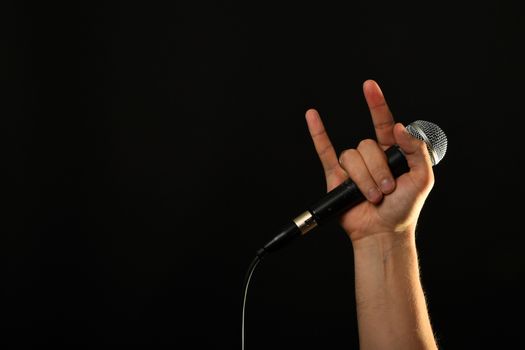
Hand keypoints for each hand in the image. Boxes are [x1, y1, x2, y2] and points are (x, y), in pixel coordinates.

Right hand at [305, 80, 434, 241]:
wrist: (383, 232)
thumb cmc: (404, 207)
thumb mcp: (422, 178)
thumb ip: (417, 150)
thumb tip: (400, 127)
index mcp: (392, 152)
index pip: (384, 123)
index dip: (376, 104)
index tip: (369, 87)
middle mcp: (371, 156)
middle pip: (366, 146)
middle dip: (378, 170)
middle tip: (387, 190)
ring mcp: (353, 166)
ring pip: (351, 157)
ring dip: (363, 179)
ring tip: (373, 196)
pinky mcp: (335, 176)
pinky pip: (324, 151)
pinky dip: (317, 134)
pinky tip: (312, 116)